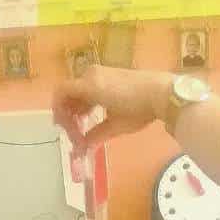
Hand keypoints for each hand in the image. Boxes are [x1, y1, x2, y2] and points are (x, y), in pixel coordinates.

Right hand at [53, 67, 173, 157]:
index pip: (61, 93)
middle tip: (74, 133)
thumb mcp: (115, 126)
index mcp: (89, 85)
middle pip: (69, 92)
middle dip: (68, 113)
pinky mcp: (111, 74)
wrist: (162, 92)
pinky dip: (88, 101)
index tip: (63, 129)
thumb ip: (95, 135)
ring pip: (79, 90)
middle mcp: (91, 74)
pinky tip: (94, 115)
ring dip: (78, 108)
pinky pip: (90, 86)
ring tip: (83, 127)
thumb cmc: (137, 109)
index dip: (58, 112)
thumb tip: (82, 146)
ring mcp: (101, 72)